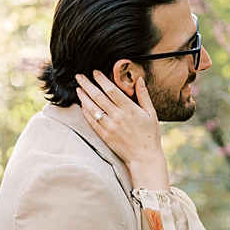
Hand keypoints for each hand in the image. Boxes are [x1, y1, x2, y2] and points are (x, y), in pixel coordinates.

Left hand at [76, 71, 170, 190]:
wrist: (144, 157)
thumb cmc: (150, 135)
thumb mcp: (151, 113)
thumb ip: (144, 95)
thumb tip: (139, 79)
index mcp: (129, 109)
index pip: (111, 90)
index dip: (101, 80)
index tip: (94, 72)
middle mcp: (117, 116)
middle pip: (98, 97)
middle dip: (87, 85)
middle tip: (79, 76)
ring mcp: (109, 127)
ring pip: (92, 108)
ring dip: (83, 97)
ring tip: (78, 89)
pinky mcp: (104, 136)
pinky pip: (91, 121)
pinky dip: (85, 112)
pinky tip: (82, 105)